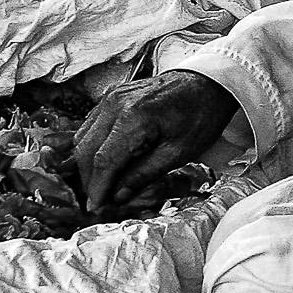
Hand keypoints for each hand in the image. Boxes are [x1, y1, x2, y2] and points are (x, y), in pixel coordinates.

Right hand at [74, 70, 238, 213]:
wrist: (208, 83)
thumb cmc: (200, 115)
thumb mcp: (177, 153)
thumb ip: (143, 175)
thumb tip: (117, 197)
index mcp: (133, 118)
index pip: (103, 161)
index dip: (97, 189)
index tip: (95, 209)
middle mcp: (115, 104)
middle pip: (85, 149)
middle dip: (89, 180)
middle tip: (100, 201)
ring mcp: (111, 97)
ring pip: (83, 137)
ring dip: (88, 164)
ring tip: (104, 185)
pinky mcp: (112, 96)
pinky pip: (91, 125)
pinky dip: (93, 146)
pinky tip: (108, 162)